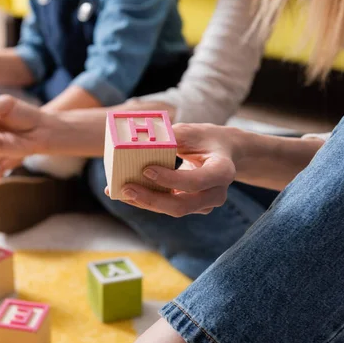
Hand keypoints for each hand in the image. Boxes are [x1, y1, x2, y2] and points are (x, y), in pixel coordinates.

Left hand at [106, 123, 241, 216]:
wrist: (225, 152)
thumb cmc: (205, 139)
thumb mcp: (192, 132)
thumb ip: (170, 137)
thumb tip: (140, 142)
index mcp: (222, 171)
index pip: (196, 181)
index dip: (170, 179)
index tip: (146, 170)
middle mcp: (216, 193)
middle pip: (182, 205)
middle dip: (151, 199)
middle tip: (126, 188)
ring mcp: (205, 204)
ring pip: (172, 210)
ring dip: (144, 202)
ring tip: (118, 191)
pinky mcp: (192, 207)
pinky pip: (168, 207)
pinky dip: (147, 200)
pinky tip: (126, 193)